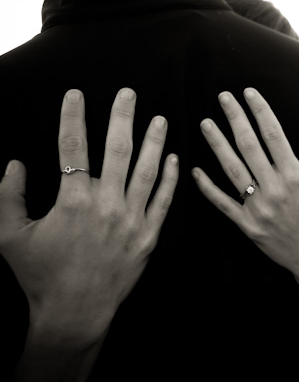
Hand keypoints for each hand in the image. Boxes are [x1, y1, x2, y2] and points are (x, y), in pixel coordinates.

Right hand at [0, 88, 178, 345]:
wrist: (75, 312)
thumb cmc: (41, 276)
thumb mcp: (11, 237)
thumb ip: (9, 197)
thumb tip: (14, 164)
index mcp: (73, 201)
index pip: (72, 148)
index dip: (73, 117)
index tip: (76, 94)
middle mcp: (106, 205)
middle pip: (117, 151)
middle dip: (122, 118)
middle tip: (129, 93)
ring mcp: (131, 219)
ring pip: (147, 172)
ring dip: (154, 142)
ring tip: (160, 119)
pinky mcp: (149, 236)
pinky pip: (163, 201)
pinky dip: (170, 179)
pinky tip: (174, 159)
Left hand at [192, 87, 298, 288]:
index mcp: (296, 176)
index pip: (274, 134)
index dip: (260, 110)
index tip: (249, 92)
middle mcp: (274, 189)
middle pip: (249, 145)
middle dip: (235, 118)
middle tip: (223, 97)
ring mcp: (258, 208)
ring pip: (232, 170)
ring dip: (217, 145)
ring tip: (205, 123)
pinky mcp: (248, 225)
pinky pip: (223, 203)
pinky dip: (208, 188)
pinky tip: (196, 170)